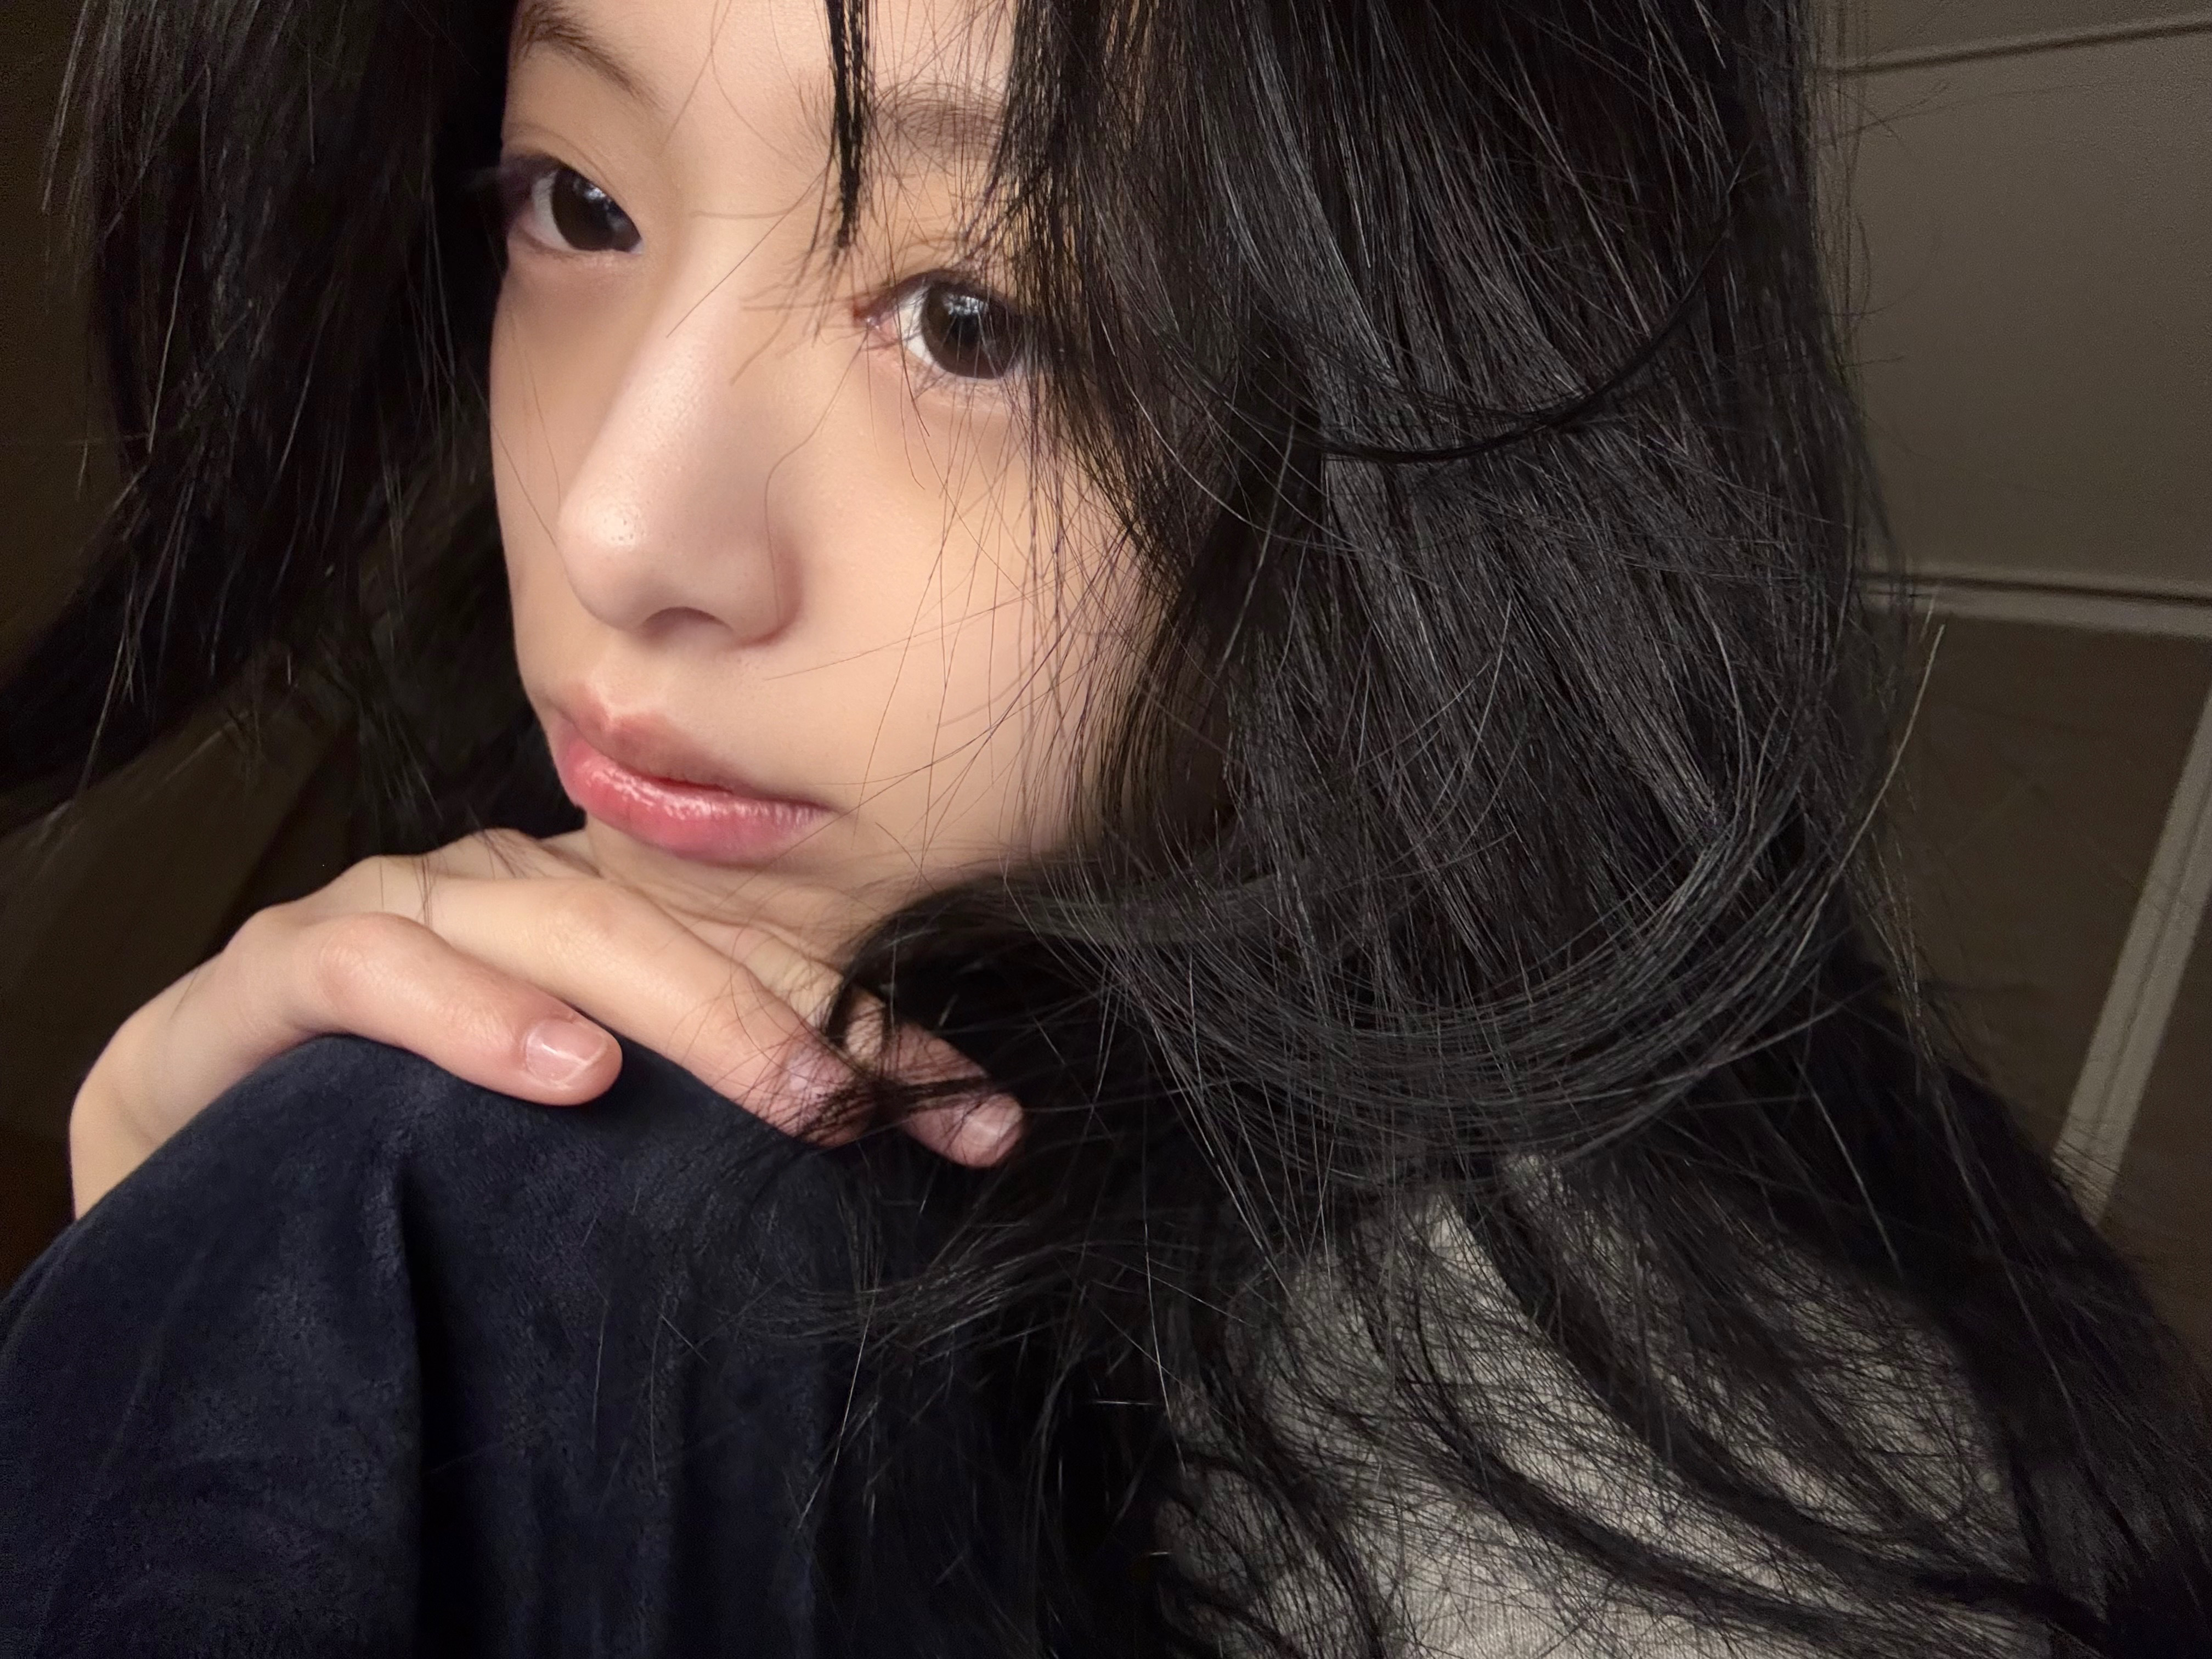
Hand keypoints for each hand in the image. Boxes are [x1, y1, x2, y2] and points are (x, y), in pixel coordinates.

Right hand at [68, 829, 1019, 1214]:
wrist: (194, 1142)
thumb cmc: (401, 1129)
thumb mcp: (575, 1125)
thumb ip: (697, 1118)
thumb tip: (882, 1153)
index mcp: (590, 919)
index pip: (758, 956)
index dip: (875, 1030)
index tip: (983, 1117)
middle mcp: (505, 895)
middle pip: (679, 929)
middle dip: (801, 1016)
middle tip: (889, 1104)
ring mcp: (397, 918)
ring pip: (560, 928)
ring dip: (685, 1009)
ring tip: (789, 1092)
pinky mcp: (281, 968)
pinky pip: (378, 969)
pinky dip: (474, 1014)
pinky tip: (566, 1068)